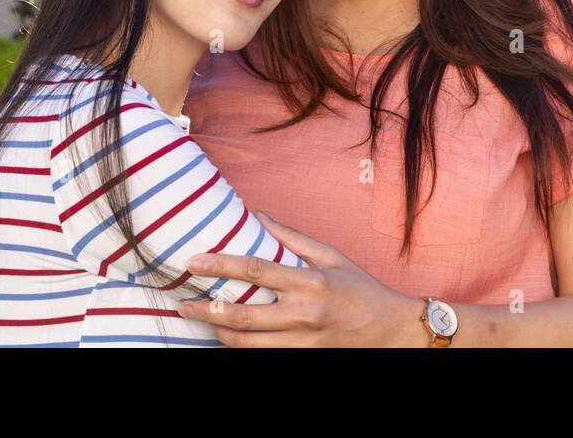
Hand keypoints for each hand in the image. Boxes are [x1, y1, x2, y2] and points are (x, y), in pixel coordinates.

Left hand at [176, 211, 419, 346]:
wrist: (388, 330)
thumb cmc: (360, 288)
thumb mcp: (330, 255)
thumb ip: (291, 238)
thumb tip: (256, 215)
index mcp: (309, 281)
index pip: (254, 270)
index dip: (220, 265)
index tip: (194, 261)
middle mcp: (303, 313)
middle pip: (243, 315)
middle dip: (207, 310)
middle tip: (183, 303)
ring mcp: (302, 340)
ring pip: (247, 343)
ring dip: (218, 333)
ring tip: (201, 321)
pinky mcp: (303, 356)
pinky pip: (262, 356)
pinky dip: (240, 346)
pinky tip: (226, 336)